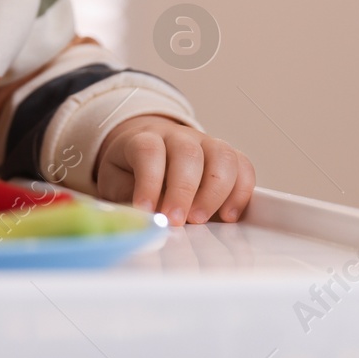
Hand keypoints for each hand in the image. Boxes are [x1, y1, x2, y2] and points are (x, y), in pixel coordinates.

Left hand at [94, 115, 254, 225]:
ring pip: (221, 156)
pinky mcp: (227, 157)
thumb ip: (126, 196)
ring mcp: (206, 143)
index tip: (146, 210)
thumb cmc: (130, 169)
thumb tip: (143, 217)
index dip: (148, 180)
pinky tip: (228, 215)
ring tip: (200, 220)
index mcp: (146, 138)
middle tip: (176, 220)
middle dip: (183, 190)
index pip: (149, 150)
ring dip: (214, 192)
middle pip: (187, 153)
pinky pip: (243, 167)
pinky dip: (241, 191)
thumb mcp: (115, 180)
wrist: (149, 148)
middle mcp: (179, 137)